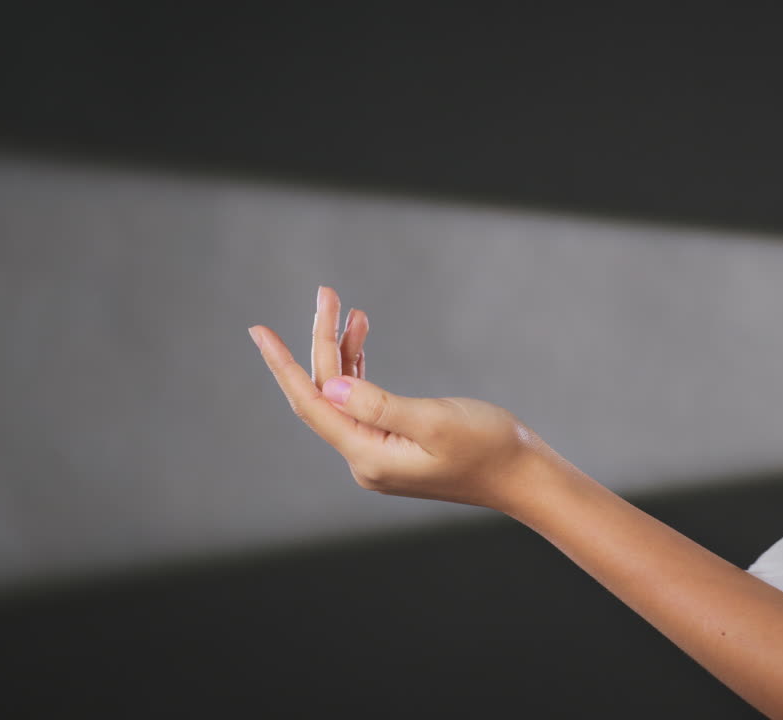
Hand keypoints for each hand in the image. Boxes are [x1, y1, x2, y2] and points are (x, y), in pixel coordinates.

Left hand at [248, 286, 549, 512]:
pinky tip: (360, 338)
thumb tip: (331, 385)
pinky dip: (359, 368)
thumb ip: (380, 404)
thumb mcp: (435, 420)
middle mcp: (365, 458)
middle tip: (326, 293)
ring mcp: (378, 454)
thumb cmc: (489, 446)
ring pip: (343, 394)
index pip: (312, 404)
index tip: (259, 331)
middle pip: (325, 394)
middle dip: (320, 342)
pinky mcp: (393, 445)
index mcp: (369, 456)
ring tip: (346, 308)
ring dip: (342, 351)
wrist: (523, 475)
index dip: (284, 364)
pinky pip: (362, 402)